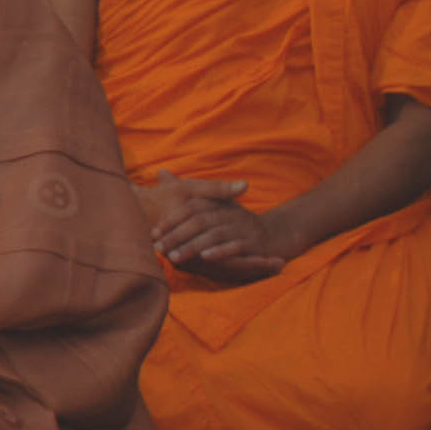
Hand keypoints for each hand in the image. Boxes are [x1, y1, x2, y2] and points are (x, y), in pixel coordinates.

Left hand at [138, 172, 283, 284]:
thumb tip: (161, 172)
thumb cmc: (237, 222)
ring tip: (174, 257)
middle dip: (177, 235)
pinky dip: (221, 251)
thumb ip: (186, 192)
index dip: (172, 219)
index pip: (191, 207)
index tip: (154, 232)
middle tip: (158, 248)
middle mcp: (230, 213)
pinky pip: (237, 246)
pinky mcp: (255, 244)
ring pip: (215, 234)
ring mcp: (243, 228)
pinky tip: (205, 257)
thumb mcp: (213, 205)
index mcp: (219, 203)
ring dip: (193, 246)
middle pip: (200, 221)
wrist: (277, 235)